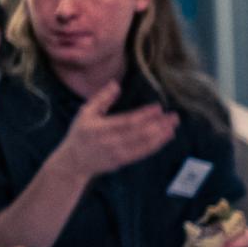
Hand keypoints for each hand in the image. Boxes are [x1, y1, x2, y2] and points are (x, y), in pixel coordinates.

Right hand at [47, 82, 179, 181]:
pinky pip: (142, 153)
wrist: (73, 162)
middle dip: (159, 124)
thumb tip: (115, 83)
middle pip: (139, 133)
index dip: (144, 115)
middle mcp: (110, 141)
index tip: (158, 107)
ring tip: (173, 126)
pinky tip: (166, 137)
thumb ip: (102, 98)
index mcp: (100, 128)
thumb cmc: (80, 134)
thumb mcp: (86, 113)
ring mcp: (117, 153)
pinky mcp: (122, 161)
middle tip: (174, 116)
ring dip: (161, 135)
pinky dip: (156, 145)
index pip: (127, 121)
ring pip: (143, 144)